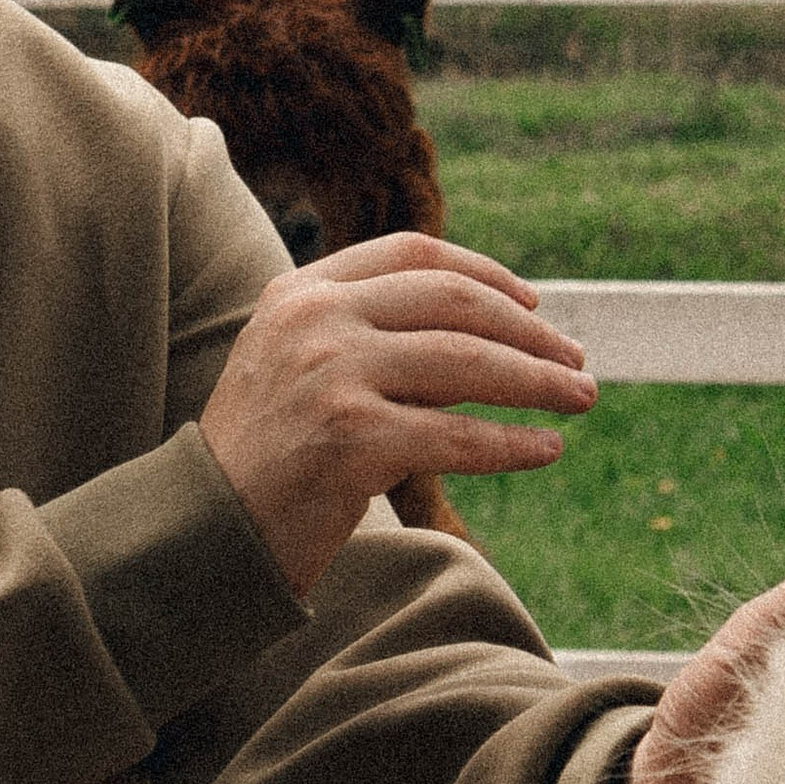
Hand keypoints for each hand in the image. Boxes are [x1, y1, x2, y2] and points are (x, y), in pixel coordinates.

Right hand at [199, 233, 597, 597]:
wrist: (203, 530)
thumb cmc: (264, 454)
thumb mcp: (297, 364)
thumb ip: (367, 334)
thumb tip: (487, 335)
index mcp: (301, 290)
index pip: (414, 254)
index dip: (486, 273)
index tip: (534, 304)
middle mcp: (316, 319)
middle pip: (455, 302)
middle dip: (529, 332)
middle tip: (577, 360)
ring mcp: (332, 376)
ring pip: (468, 363)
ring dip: (538, 381)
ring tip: (581, 398)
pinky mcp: (352, 441)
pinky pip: (459, 437)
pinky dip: (514, 444)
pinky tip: (547, 448)